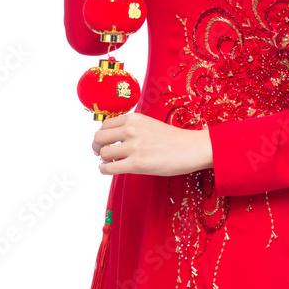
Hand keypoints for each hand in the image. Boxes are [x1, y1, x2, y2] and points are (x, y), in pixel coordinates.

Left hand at [91, 111, 213, 176]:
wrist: (192, 148)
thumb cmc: (173, 139)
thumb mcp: (149, 124)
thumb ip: (131, 127)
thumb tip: (113, 137)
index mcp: (134, 118)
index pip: (105, 125)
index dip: (102, 135)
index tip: (103, 141)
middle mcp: (131, 130)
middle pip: (98, 137)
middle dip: (97, 146)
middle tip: (100, 152)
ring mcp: (134, 147)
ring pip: (103, 153)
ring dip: (103, 160)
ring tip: (109, 163)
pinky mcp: (137, 164)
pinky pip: (109, 168)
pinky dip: (104, 170)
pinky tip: (109, 170)